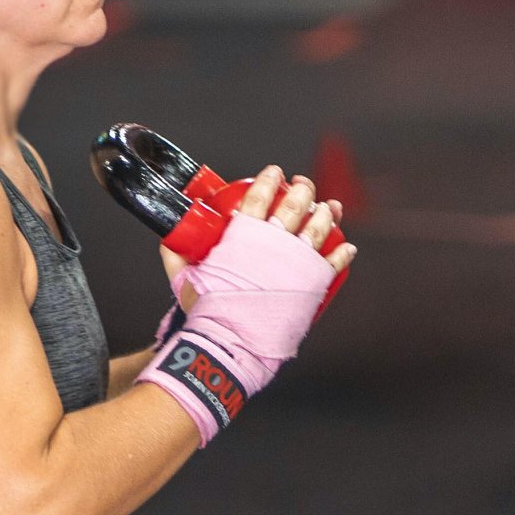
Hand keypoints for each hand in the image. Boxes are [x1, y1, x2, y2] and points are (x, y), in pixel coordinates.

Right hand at [135, 181, 346, 444]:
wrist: (232, 343)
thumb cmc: (207, 314)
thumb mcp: (183, 282)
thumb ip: (175, 258)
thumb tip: (167, 241)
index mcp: (244, 235)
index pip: (259, 196)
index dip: (268, 179)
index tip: (273, 172)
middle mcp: (275, 242)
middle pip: (295, 204)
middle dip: (302, 189)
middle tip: (302, 186)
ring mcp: (298, 260)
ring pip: (320, 226)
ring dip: (327, 213)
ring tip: (329, 207)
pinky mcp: (315, 282)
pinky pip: (335, 261)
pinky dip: (342, 253)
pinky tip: (346, 247)